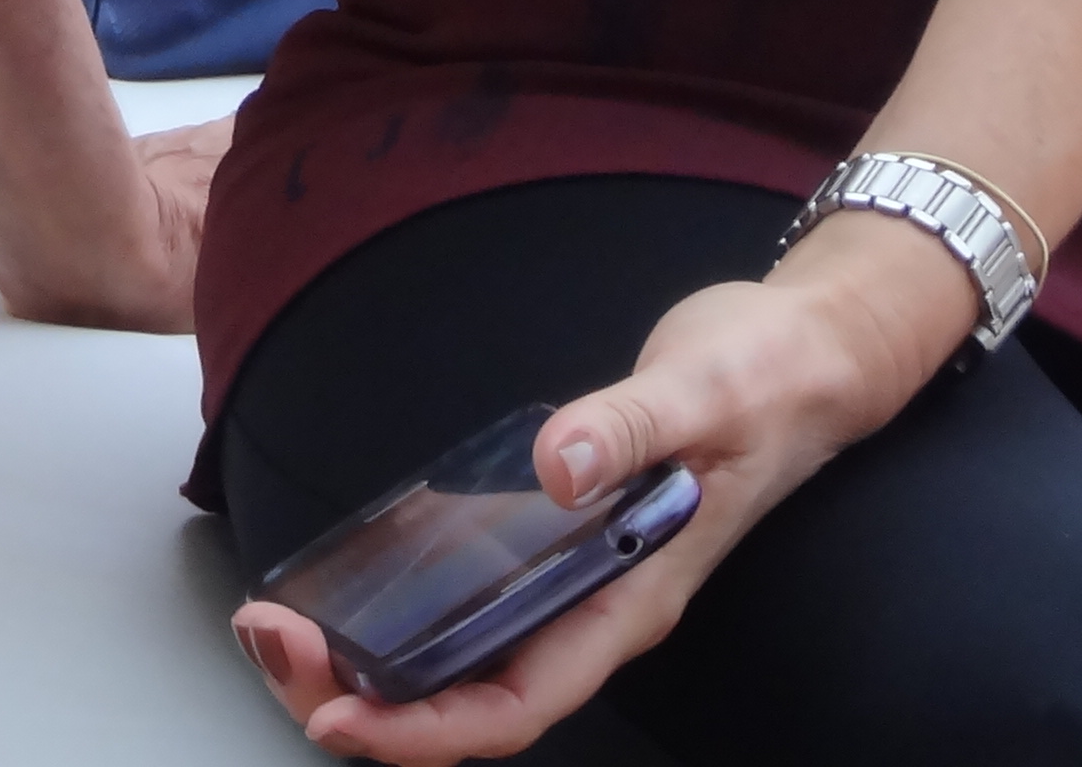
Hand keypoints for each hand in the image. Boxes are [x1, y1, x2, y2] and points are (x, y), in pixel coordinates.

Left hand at [228, 213, 977, 759]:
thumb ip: (628, 427)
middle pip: (472, 697)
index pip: (518, 702)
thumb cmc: (769, 379)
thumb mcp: (703, 392)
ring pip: (465, 657)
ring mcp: (578, 574)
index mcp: (631, 597)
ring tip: (282, 628)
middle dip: (365, 696)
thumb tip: (558, 467)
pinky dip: (404, 606)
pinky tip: (349, 585)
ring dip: (370, 658)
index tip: (338, 717)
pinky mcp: (562, 533)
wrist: (811, 352)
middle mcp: (598, 604)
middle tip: (270, 643)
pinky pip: (475, 600)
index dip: (425, 730)